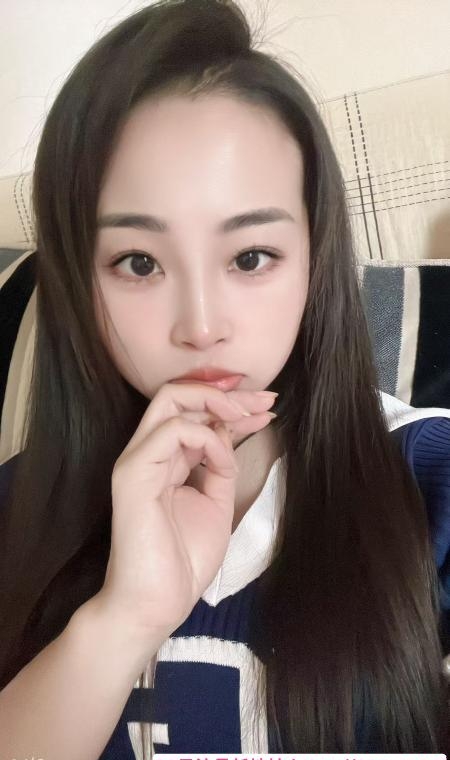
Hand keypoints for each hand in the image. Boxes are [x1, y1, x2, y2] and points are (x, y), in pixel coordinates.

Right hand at [97, 383, 276, 637]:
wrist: (157, 605)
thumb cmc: (183, 561)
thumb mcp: (216, 503)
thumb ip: (221, 465)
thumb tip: (228, 430)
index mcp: (165, 460)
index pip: (194, 412)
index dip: (232, 404)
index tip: (267, 406)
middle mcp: (147, 453)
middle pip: (179, 394)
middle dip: (226, 392)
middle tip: (264, 400)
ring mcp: (137, 460)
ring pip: (169, 398)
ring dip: (216, 402)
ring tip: (248, 415)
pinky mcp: (133, 474)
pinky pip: (171, 432)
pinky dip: (205, 436)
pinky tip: (222, 457)